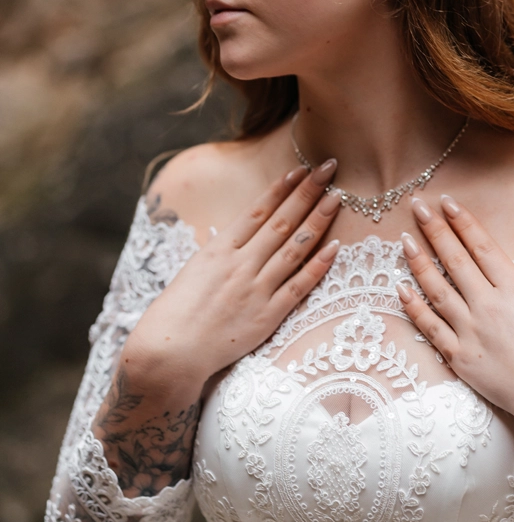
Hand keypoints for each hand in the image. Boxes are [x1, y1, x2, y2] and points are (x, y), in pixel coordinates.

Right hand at [126, 161, 341, 391]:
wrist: (170, 352)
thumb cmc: (177, 313)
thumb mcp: (195, 271)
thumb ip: (222, 253)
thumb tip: (242, 235)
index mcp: (218, 250)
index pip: (258, 211)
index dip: (282, 188)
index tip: (301, 169)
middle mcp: (240, 265)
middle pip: (281, 222)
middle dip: (307, 193)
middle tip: (328, 169)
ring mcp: (256, 289)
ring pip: (294, 248)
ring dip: (317, 221)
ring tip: (336, 198)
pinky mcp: (268, 316)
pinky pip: (299, 286)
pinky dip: (318, 266)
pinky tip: (335, 247)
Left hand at [396, 195, 513, 426]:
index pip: (482, 246)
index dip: (462, 222)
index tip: (446, 202)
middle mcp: (488, 304)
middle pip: (454, 260)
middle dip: (434, 230)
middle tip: (416, 207)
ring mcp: (470, 330)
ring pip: (436, 289)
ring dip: (418, 262)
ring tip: (403, 240)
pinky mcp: (459, 356)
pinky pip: (430, 327)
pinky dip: (413, 307)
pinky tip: (400, 289)